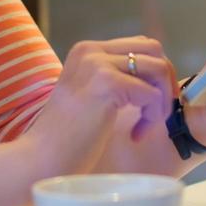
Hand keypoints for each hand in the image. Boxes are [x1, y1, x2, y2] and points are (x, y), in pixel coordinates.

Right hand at [24, 36, 175, 176]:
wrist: (41, 159)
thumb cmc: (67, 139)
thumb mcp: (92, 97)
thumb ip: (116, 80)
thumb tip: (157, 79)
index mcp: (87, 51)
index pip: (140, 46)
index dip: (155, 76)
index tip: (147, 109)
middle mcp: (91, 51)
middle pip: (154, 50)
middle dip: (164, 83)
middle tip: (156, 115)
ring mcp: (97, 64)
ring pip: (159, 69)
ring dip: (161, 102)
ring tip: (143, 127)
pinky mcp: (106, 84)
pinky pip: (152, 94)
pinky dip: (151, 117)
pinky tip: (135, 136)